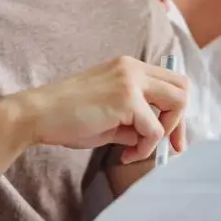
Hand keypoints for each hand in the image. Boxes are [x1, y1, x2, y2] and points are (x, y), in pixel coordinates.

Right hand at [10, 56, 187, 161]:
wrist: (38, 114)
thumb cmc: (67, 117)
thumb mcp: (110, 115)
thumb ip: (135, 119)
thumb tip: (157, 136)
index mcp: (128, 67)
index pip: (171, 82)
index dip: (176, 112)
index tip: (170, 138)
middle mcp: (133, 68)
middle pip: (183, 88)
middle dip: (180, 122)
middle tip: (167, 147)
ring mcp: (131, 81)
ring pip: (178, 104)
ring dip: (164, 133)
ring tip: (135, 149)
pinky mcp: (127, 99)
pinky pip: (155, 129)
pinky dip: (145, 147)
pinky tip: (125, 154)